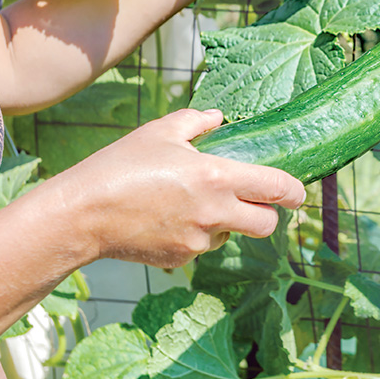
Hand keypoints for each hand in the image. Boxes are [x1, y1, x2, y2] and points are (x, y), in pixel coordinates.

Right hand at [49, 108, 305, 268]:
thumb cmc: (120, 166)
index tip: (298, 193)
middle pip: (267, 225)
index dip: (294, 192)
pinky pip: (201, 247)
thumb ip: (196, 122)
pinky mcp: (181, 260)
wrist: (81, 215)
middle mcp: (216, 213)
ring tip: (190, 204)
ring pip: (231, 236)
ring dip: (225, 223)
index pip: (276, 189)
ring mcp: (199, 241)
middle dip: (267, 215)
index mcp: (218, 177)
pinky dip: (196, 235)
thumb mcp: (160, 132)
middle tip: (253, 202)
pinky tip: (167, 219)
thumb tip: (218, 118)